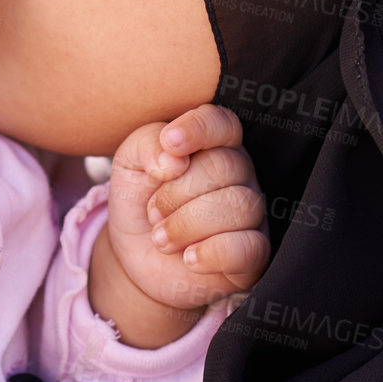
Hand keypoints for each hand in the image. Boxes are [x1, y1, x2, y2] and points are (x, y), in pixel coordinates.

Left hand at [88, 104, 268, 347]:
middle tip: (152, 212)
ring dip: (185, 225)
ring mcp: (251, 214)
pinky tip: (189, 257)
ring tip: (161, 238)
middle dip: (176, 193)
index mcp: (213, 144)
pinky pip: (249, 248)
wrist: (137, 254)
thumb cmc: (140, 200)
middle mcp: (239, 175)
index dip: (199, 129)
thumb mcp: (128, 164)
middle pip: (224, 167)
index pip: (222, 123)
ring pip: (237, 207)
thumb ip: (145, 145)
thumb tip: (173, 158)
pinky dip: (211, 253)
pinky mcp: (254, 253)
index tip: (170, 142)